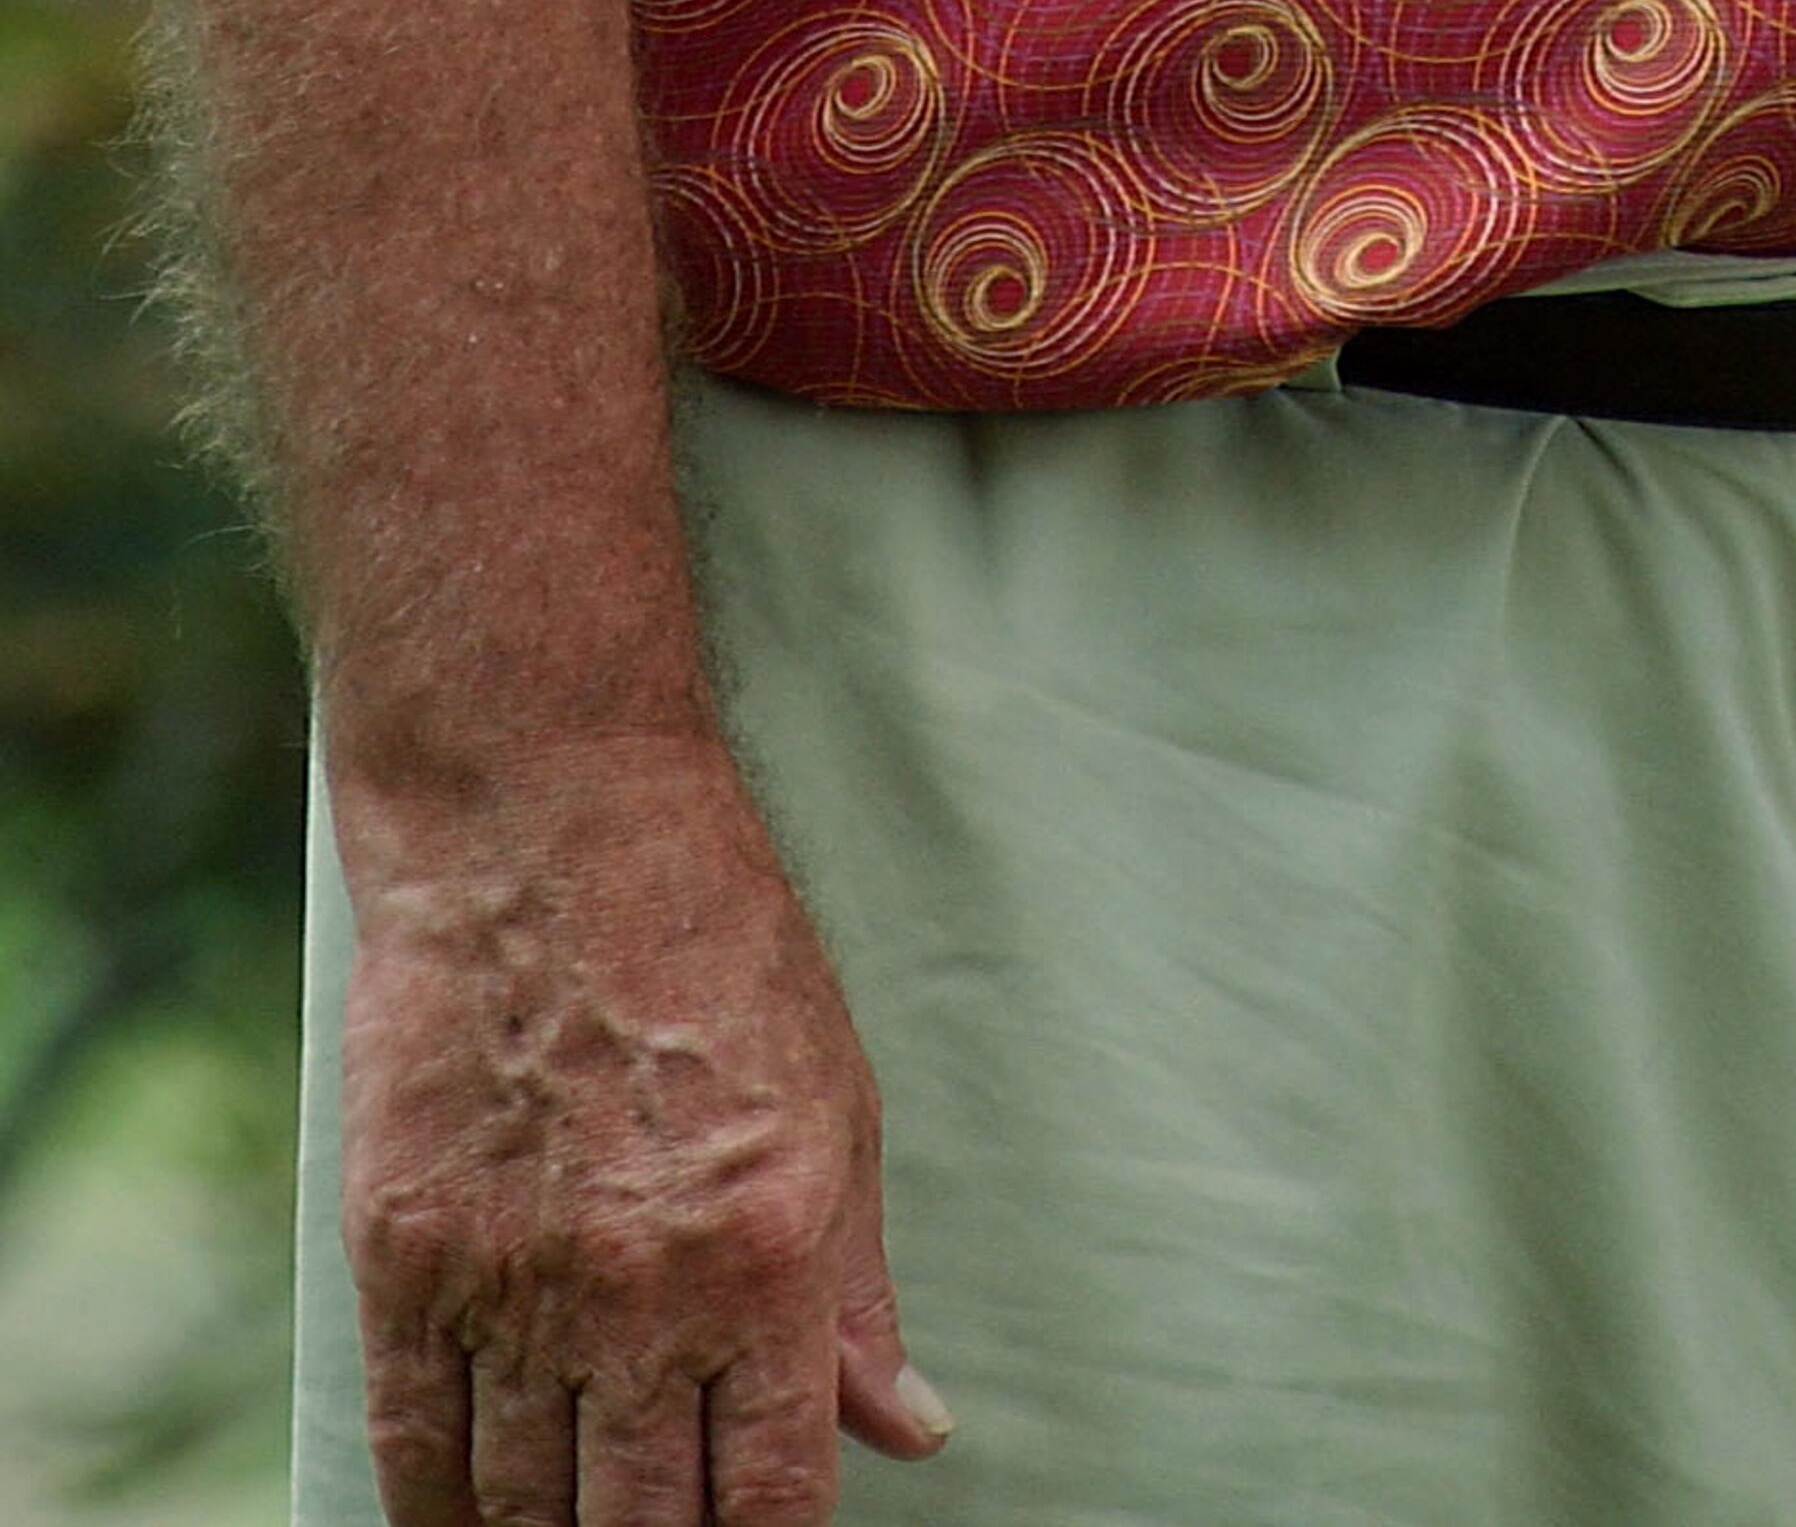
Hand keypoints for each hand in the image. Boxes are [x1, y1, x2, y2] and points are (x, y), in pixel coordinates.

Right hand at [336, 734, 947, 1526]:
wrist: (546, 822)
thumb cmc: (714, 943)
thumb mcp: (839, 1103)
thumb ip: (859, 1293)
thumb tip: (908, 1432)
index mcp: (767, 1255)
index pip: (768, 1502)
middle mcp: (638, 1292)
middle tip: (660, 1525)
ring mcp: (511, 1283)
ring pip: (524, 1510)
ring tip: (580, 1522)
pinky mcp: (405, 1257)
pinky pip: (415, 1446)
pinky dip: (442, 1512)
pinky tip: (471, 1522)